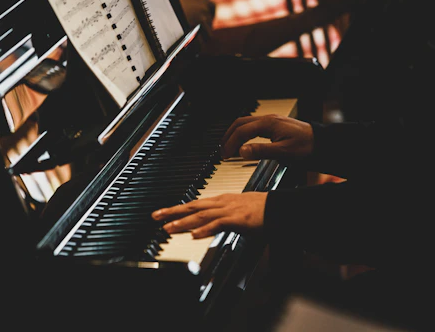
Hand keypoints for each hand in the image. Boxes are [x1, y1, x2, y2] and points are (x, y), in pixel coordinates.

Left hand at [151, 192, 267, 238]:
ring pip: (201, 215)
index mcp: (221, 200)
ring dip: (183, 222)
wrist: (278, 207)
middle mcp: (222, 202)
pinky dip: (205, 229)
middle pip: (192, 206)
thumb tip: (211, 224)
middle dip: (172, 212)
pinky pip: (218, 224)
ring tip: (168, 228)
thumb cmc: (262, 209)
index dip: (178, 208)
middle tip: (155, 216)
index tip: (164, 213)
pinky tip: (194, 235)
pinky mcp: (238, 219)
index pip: (195, 204)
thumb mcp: (238, 211)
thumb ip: (223, 217)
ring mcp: (229, 210)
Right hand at [220, 114, 313, 162]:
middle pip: (240, 123)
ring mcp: (271, 121)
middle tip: (222, 151)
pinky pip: (253, 126)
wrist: (322, 143)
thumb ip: (261, 151)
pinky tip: (243, 143)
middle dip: (228, 137)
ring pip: (245, 123)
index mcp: (268, 124)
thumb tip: (242, 151)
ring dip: (234, 134)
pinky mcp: (274, 126)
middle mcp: (268, 120)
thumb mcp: (283, 152)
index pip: (241, 131)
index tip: (225, 156)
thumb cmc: (306, 147)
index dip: (230, 144)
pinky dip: (243, 134)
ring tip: (228, 147)